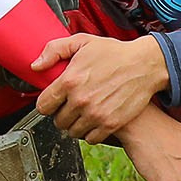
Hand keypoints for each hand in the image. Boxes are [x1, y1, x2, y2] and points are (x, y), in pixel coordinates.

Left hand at [32, 32, 169, 141]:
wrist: (144, 65)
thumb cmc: (115, 53)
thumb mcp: (82, 42)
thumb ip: (54, 50)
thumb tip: (36, 65)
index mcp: (69, 81)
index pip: (43, 106)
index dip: (46, 103)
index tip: (52, 101)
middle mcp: (80, 100)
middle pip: (57, 121)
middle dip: (61, 114)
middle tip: (69, 105)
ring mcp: (96, 114)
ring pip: (72, 131)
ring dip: (74, 124)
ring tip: (81, 113)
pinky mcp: (111, 124)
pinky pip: (90, 139)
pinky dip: (90, 132)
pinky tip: (93, 121)